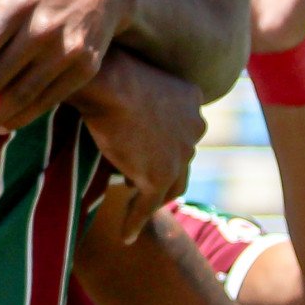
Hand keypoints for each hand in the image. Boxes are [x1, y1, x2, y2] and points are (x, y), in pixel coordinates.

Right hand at [73, 53, 203, 241]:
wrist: (108, 81)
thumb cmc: (108, 69)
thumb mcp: (131, 78)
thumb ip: (135, 95)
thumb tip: (111, 101)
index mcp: (192, 99)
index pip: (184, 131)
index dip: (168, 145)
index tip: (150, 153)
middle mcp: (195, 126)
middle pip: (182, 160)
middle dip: (166, 171)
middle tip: (142, 183)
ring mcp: (180, 153)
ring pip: (171, 185)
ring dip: (154, 198)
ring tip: (138, 208)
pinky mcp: (160, 175)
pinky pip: (148, 205)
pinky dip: (136, 221)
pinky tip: (126, 235)